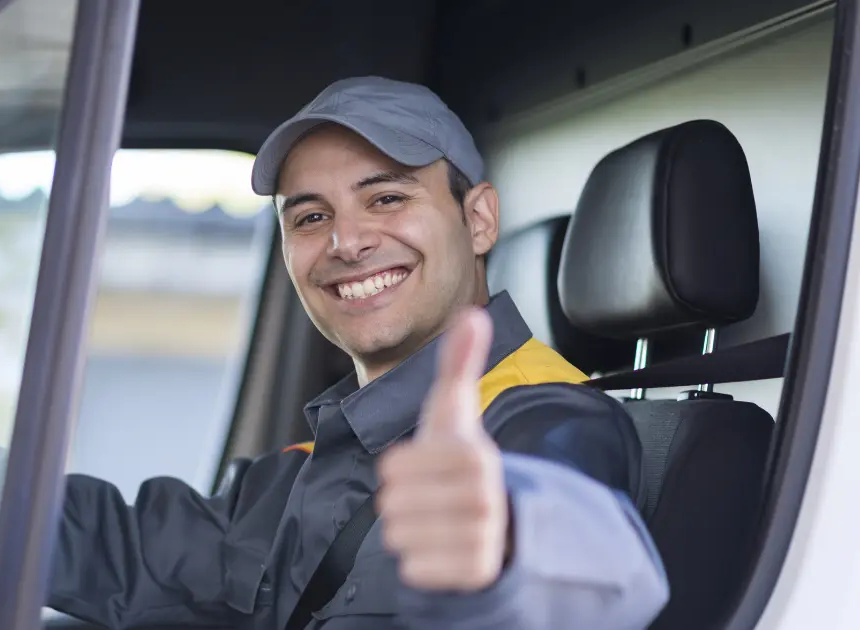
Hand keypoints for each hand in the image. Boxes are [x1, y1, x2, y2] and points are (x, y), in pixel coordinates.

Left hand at [376, 308, 509, 590]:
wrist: (497, 521)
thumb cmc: (459, 461)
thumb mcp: (454, 413)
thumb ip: (457, 364)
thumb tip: (472, 315)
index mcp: (474, 455)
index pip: (394, 467)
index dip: (397, 468)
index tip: (422, 466)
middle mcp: (483, 496)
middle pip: (393, 504)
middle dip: (401, 501)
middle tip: (428, 498)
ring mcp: (482, 538)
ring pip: (399, 536)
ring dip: (408, 532)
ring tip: (434, 522)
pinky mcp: (475, 573)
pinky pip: (414, 569)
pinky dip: (417, 563)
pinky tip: (440, 549)